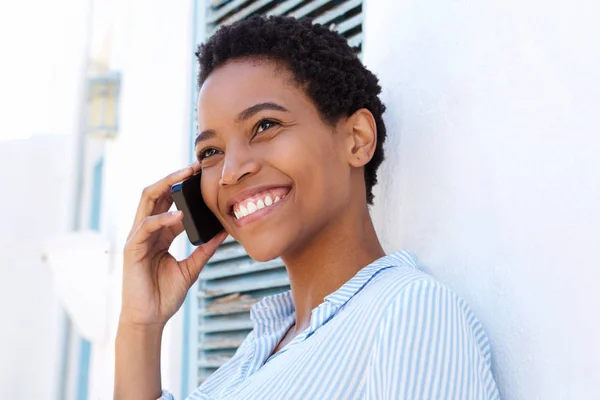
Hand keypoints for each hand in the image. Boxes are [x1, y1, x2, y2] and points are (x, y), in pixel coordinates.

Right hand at [120, 161, 226, 327]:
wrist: (150, 318)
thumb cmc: (165, 294)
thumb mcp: (191, 268)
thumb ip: (204, 249)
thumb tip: (224, 233)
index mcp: (161, 233)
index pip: (171, 202)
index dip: (185, 188)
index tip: (204, 175)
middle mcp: (148, 230)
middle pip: (157, 193)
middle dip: (175, 178)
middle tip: (196, 166)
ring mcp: (138, 237)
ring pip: (147, 200)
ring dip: (166, 185)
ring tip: (185, 176)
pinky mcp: (132, 248)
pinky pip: (146, 226)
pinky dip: (162, 219)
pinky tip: (179, 216)